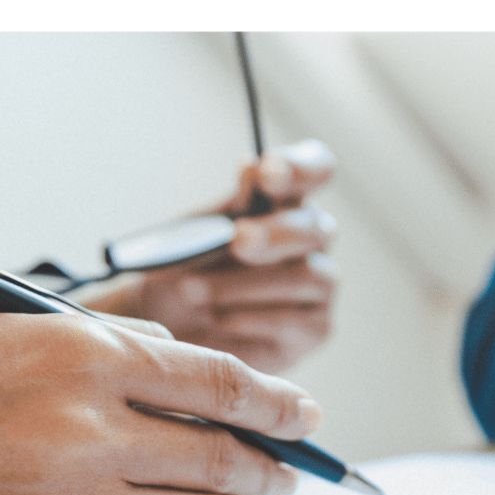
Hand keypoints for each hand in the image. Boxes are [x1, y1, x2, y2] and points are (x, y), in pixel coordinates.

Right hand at [0, 309, 321, 494]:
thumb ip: (111, 343)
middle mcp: (86, 430)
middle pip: (227, 457)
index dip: (280, 402)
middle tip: (291, 467)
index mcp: (81, 356)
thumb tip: (188, 366)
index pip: (220, 382)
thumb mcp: (13, 326)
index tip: (306, 413)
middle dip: (276, 464)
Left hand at [77, 139, 337, 373]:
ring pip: (304, 276)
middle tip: (237, 240)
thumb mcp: (199, 233)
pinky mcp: (316, 328)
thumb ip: (231, 207)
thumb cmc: (191, 267)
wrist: (173, 324)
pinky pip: (293, 320)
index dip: (302, 167)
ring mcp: (320, 285)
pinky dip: (251, 317)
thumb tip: (252, 167)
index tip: (267, 174)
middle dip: (274, 234)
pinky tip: (219, 318)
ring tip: (193, 290)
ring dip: (244, 283)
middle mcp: (313, 239)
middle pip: (315, 228)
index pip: (316, 168)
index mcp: (288, 201)